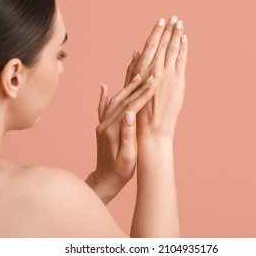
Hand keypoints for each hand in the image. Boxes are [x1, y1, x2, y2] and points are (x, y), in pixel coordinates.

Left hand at [86, 55, 155, 203]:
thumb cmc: (120, 172)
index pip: (130, 107)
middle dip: (137, 87)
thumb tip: (130, 114)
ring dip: (126, 87)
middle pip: (122, 100)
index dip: (143, 95)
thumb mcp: (127, 158)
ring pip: (114, 100)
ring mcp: (102, 124)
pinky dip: (104, 96)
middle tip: (150, 75)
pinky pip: (102, 108)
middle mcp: (105, 124)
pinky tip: (104, 86)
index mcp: (113, 131)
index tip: (154, 84)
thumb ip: (127, 135)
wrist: (105, 180)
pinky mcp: (101, 127)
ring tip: (137, 76)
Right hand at [126, 16, 187, 137]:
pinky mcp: (178, 82)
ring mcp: (168, 75)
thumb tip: (136, 52)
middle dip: (169, 30)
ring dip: (177, 35)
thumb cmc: (138, 110)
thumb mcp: (130, 88)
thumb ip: (132, 68)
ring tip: (180, 24)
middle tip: (174, 18)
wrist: (152, 128)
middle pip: (164, 44)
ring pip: (173, 50)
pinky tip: (184, 40)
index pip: (150, 45)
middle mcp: (155, 70)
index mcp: (142, 70)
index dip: (156, 32)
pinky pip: (182, 61)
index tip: (161, 21)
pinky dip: (183, 49)